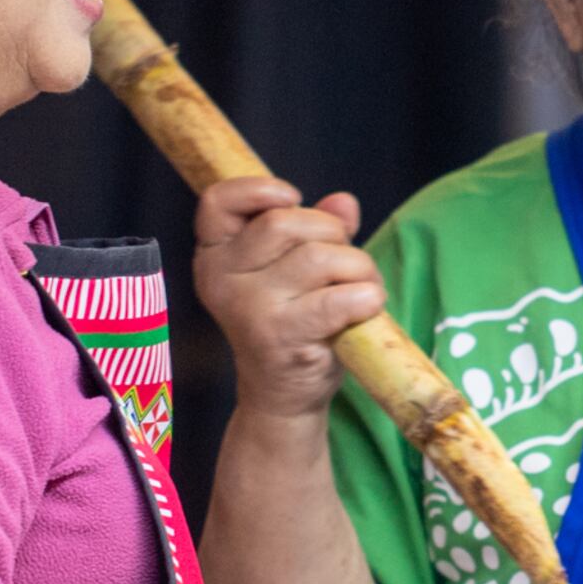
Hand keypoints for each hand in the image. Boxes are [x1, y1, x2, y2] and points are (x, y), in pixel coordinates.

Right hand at [193, 177, 383, 420]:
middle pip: (286, 220)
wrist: (283, 394)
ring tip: (359, 291)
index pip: (218, 200)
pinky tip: (365, 309)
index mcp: (216, 255)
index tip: (292, 198)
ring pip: (322, 255)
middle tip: (344, 264)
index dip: (259, 189)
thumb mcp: (297, 269)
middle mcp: (223, 278)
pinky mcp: (282, 334)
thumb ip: (317, 229)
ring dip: (358, 269)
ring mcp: (249, 307)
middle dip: (333, 235)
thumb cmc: (293, 322)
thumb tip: (344, 202)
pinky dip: (367, 297)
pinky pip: (341, 297)